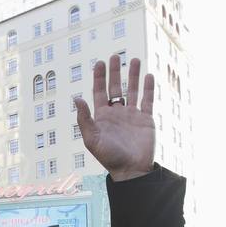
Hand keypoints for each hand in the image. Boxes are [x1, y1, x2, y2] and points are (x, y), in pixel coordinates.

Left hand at [73, 54, 155, 181]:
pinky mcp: (146, 120)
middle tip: (115, 56)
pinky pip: (147, 101)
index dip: (99, 77)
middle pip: (115, 87)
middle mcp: (117, 113)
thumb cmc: (109, 157)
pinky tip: (148, 76)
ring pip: (132, 91)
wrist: (131, 170)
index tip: (100, 63)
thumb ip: (84, 119)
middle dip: (115, 72)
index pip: (99, 92)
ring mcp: (132, 116)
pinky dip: (148, 88)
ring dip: (133, 76)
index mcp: (102, 116)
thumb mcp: (92, 139)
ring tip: (135, 60)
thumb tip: (76, 98)